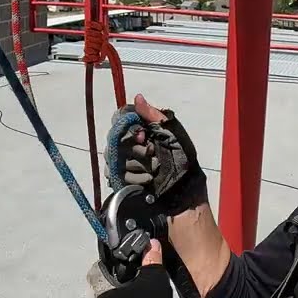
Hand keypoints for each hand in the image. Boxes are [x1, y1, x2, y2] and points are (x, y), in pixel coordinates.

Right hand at [108, 94, 206, 212]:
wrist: (183, 200)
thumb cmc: (184, 167)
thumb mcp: (175, 137)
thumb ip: (155, 117)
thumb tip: (137, 97)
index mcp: (145, 131)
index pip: (121, 118)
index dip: (129, 126)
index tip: (144, 136)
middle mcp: (131, 145)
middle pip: (115, 137)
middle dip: (136, 149)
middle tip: (153, 157)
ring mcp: (124, 163)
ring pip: (113, 156)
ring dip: (136, 165)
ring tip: (154, 173)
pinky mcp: (121, 180)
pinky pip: (114, 174)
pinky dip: (133, 178)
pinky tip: (147, 182)